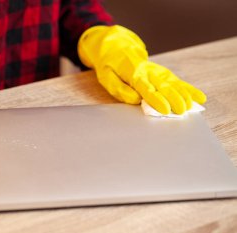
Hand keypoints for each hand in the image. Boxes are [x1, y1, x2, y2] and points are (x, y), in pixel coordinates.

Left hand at [78, 25, 205, 114]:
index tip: (165, 109)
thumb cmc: (109, 65)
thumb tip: (136, 99)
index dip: (156, 99)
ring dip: (183, 94)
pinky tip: (199, 97)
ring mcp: (156, 70)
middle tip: (182, 111)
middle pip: (163, 85)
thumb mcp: (106, 77)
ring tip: (191, 106)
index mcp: (133, 72)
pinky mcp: (161, 71)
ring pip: (173, 82)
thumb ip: (120, 89)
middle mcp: (148, 70)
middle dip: (174, 98)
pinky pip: (176, 80)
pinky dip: (188, 88)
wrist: (115, 46)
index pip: (146, 88)